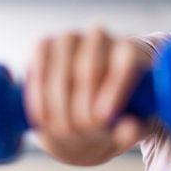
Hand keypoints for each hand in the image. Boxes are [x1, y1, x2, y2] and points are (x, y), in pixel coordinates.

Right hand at [25, 26, 151, 165]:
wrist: (84, 100)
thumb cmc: (112, 114)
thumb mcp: (126, 124)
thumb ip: (133, 130)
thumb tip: (130, 129)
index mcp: (129, 50)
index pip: (124, 63)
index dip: (114, 89)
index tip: (105, 118)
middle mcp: (100, 37)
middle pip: (89, 70)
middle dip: (81, 108)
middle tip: (80, 134)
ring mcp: (70, 38)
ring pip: (61, 71)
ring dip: (58, 106)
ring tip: (61, 132)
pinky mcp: (44, 44)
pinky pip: (38, 68)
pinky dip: (38, 95)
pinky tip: (42, 117)